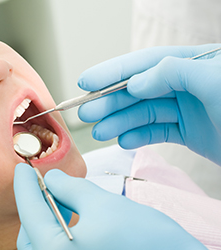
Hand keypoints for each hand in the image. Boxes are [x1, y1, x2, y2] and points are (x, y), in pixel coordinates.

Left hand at [14, 163, 205, 249]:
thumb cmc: (144, 239)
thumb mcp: (102, 204)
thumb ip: (69, 188)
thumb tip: (52, 179)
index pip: (29, 213)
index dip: (24, 187)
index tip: (22, 169)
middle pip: (30, 232)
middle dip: (34, 204)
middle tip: (43, 182)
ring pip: (43, 241)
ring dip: (47, 217)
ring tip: (60, 196)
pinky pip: (57, 247)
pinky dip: (58, 229)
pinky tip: (71, 214)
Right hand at [77, 44, 220, 164]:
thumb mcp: (214, 81)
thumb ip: (173, 72)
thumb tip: (135, 82)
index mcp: (193, 62)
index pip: (144, 62)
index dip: (112, 72)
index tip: (86, 82)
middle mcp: (186, 83)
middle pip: (139, 90)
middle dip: (110, 102)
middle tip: (87, 113)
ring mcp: (187, 108)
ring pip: (144, 113)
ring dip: (119, 122)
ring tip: (99, 133)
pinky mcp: (189, 132)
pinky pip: (157, 132)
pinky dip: (139, 137)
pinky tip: (124, 141)